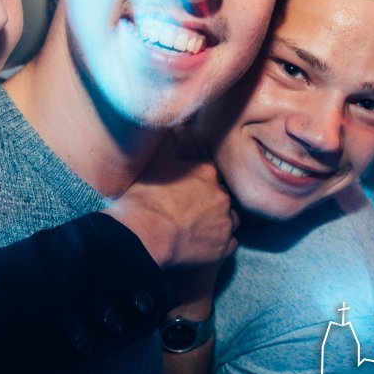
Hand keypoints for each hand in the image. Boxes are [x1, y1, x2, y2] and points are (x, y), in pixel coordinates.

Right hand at [106, 140, 238, 271]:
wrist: (143, 235)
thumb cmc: (143, 199)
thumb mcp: (152, 162)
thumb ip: (167, 141)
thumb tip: (175, 126)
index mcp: (207, 172)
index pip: (210, 175)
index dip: (198, 184)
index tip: (186, 192)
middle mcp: (221, 195)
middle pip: (221, 197)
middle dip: (210, 202)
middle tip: (189, 211)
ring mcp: (224, 222)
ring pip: (229, 220)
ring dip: (218, 222)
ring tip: (196, 228)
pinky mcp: (223, 247)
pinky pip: (230, 244)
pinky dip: (219, 243)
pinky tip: (203, 243)